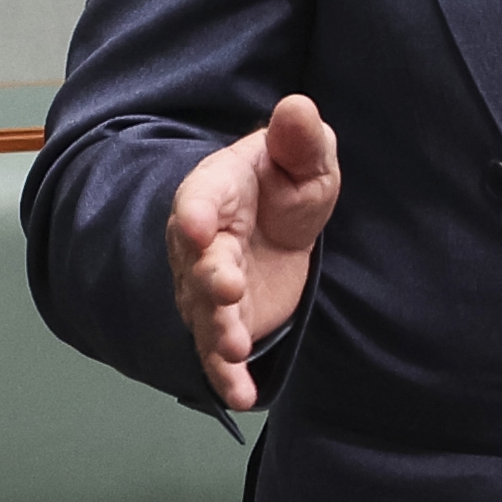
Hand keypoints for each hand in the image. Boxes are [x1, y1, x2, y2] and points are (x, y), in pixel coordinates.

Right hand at [168, 95, 342, 412]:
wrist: (280, 227)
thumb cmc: (285, 184)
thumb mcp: (306, 158)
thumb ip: (300, 139)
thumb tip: (297, 106)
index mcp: (214, 193)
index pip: (196, 200)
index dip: (194, 214)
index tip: (197, 226)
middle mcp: (200, 245)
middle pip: (196, 264)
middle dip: (208, 278)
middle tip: (227, 286)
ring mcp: (208, 289)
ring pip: (203, 312)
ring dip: (215, 330)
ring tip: (233, 346)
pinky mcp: (225, 325)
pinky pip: (218, 355)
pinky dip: (226, 377)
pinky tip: (241, 396)